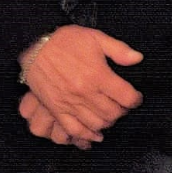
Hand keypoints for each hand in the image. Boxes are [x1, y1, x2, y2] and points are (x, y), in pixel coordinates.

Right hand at [20, 25, 143, 144]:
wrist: (33, 44)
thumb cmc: (64, 40)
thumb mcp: (94, 37)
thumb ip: (118, 49)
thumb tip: (138, 59)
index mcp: (98, 75)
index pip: (127, 97)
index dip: (135, 99)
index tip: (134, 97)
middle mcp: (85, 92)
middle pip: (114, 113)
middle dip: (121, 111)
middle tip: (120, 105)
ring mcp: (70, 102)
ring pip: (97, 123)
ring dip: (107, 122)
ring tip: (107, 114)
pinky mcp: (56, 108)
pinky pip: (74, 129)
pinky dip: (87, 135)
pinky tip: (95, 134)